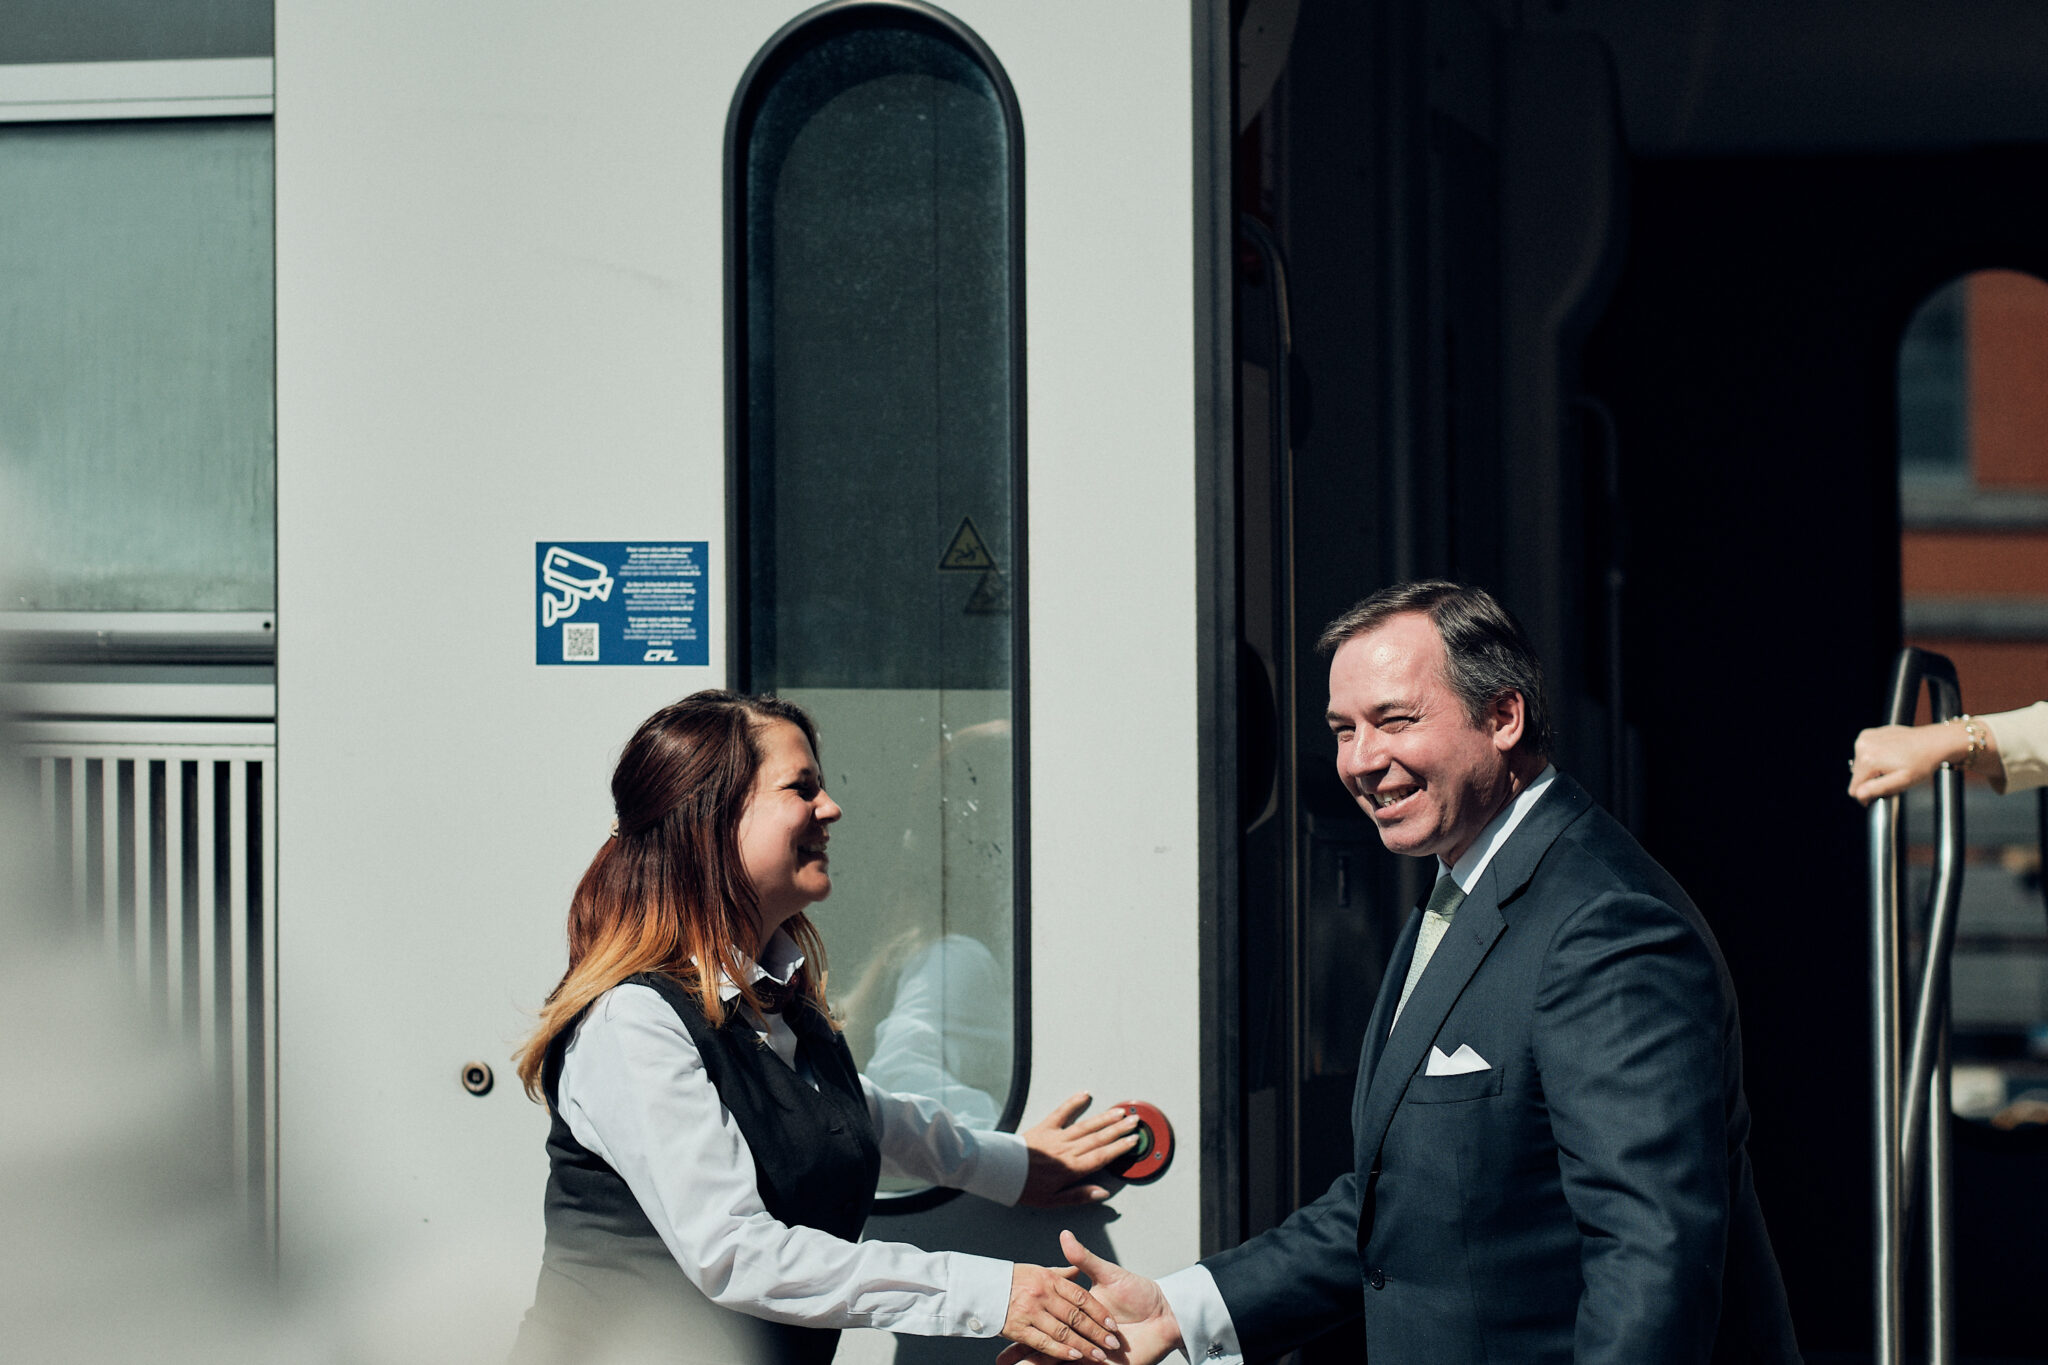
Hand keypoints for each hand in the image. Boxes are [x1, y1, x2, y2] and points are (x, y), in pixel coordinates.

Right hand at [996, 1231, 1181, 1364]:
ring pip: (1054, 1356)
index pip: (1047, 1317)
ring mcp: (1089, 1349)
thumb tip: (1064, 1235)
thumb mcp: (1108, 1274)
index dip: (1028, 1320)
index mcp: (1077, 1311)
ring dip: (1032, 1363)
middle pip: (1046, 1341)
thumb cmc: (1140, 1294)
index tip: (1006, 1321)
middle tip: (1000, 1359)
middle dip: (1022, 1351)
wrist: (1166, 1315)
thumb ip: (1084, 1259)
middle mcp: (1079, 1331)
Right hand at [1004, 1262, 1121, 1361]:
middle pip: (1076, 1316)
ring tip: (1100, 1356)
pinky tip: (1074, 1357)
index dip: (1098, 1310)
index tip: (1112, 1324)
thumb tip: (1078, 1270)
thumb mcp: (1038, 1270)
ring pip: (1063, 1331)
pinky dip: (1060, 1350)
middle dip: (1095, 1332)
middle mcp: (1041, 1294)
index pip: (1080, 1296)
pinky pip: (1043, 1342)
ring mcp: (1029, 1311)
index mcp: (1048, 1278)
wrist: (974, 1284)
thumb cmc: (1011, 1278)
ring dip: (1083, 1345)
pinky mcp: (1017, 1328)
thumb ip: (1060, 1273)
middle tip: (1113, 1344)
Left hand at [1019, 1093, 1142, 1205]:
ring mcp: (1056, 1136)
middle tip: (1135, 1121)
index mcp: (1070, 1169)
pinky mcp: (1044, 1126)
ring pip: (1086, 1125)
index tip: (1133, 1141)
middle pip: (1098, 1138)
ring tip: (1120, 1111)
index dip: (1120, 1148)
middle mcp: (1067, 1150)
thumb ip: (1079, 1196)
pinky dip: (1074, 1102)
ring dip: (1105, 1117)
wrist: (1000, 1172)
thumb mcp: (1052, 1201)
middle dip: (1119, 1129)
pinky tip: (1085, 1095)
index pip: (1101, 1156)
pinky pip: (1062, 1112)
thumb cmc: (1025, 1188)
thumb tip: (1103, 1192)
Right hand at [1849, 719, 1999, 803]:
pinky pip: (1864, 753)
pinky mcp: (1868, 734)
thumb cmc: (1922, 761)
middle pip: (1858, 776)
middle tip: (1893, 778)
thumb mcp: (1903, 781)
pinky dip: (1874, 757)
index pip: (1855, 788)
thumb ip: (1878, 788)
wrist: (1934, 742)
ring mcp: (1865, 738)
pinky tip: (1890, 756)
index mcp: (1869, 759)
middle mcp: (1863, 746)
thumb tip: (1859, 794)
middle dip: (1872, 781)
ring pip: (1861, 765)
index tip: (1882, 794)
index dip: (1868, 796)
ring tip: (1893, 766)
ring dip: (1874, 770)